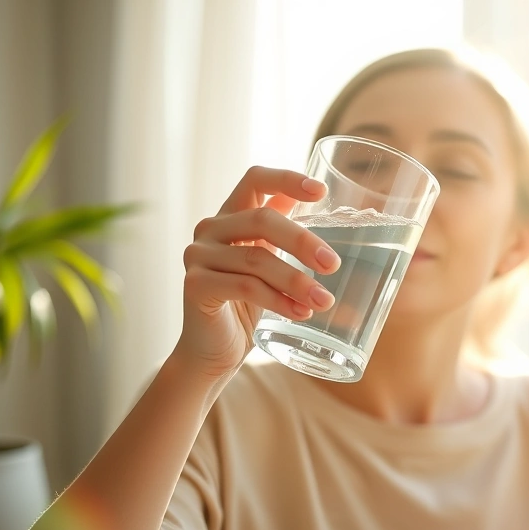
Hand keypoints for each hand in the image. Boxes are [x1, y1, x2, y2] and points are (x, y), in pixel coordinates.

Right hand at [172, 166, 340, 381]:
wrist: (212, 350)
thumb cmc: (245, 304)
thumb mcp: (267, 262)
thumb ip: (282, 235)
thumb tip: (324, 209)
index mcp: (231, 216)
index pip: (255, 179)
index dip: (287, 179)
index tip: (321, 192)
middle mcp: (210, 229)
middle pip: (261, 219)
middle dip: (302, 241)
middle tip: (333, 264)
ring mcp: (198, 256)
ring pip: (257, 258)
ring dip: (297, 281)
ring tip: (324, 300)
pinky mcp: (196, 285)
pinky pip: (245, 287)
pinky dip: (279, 301)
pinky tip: (302, 313)